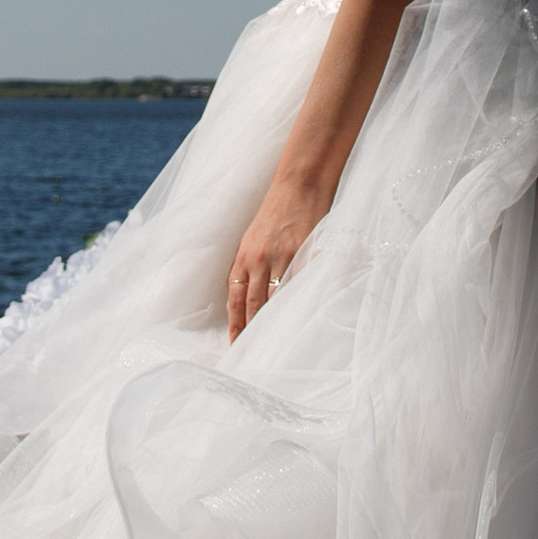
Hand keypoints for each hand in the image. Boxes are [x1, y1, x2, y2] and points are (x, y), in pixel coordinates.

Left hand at [226, 173, 332, 336]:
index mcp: (243, 256)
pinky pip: (299, 284)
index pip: (234, 299)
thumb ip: (250, 264)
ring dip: (273, 322)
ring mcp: (281, 257)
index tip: (235, 343)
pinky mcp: (303, 253)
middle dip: (251, 331)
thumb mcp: (254, 237)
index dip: (235, 323)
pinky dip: (297, 302)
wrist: (298, 185)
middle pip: (252, 304)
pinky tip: (299, 318)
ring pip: (274, 299)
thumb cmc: (276, 211)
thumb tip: (248, 292)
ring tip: (274, 344)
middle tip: (251, 353)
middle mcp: (258, 259)